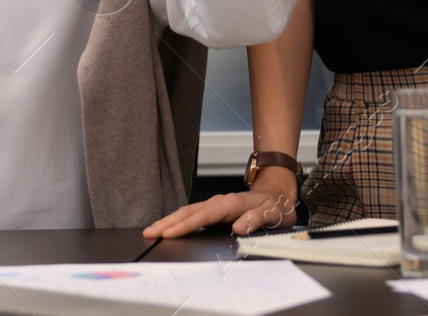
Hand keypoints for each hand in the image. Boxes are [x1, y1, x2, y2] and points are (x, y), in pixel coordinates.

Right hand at [143, 180, 298, 238]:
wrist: (278, 194)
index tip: (169, 233)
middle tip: (149, 232)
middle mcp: (220, 202)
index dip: (186, 224)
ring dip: (169, 221)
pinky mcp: (214, 212)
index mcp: (232, 204)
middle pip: (190, 211)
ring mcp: (215, 206)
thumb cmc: (276, 205)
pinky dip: (177, 220)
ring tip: (151, 230)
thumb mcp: (274, 213)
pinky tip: (167, 227)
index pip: (204, 215)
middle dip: (168, 222)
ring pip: (188, 212)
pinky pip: (192, 215)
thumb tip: (240, 227)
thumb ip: (257, 219)